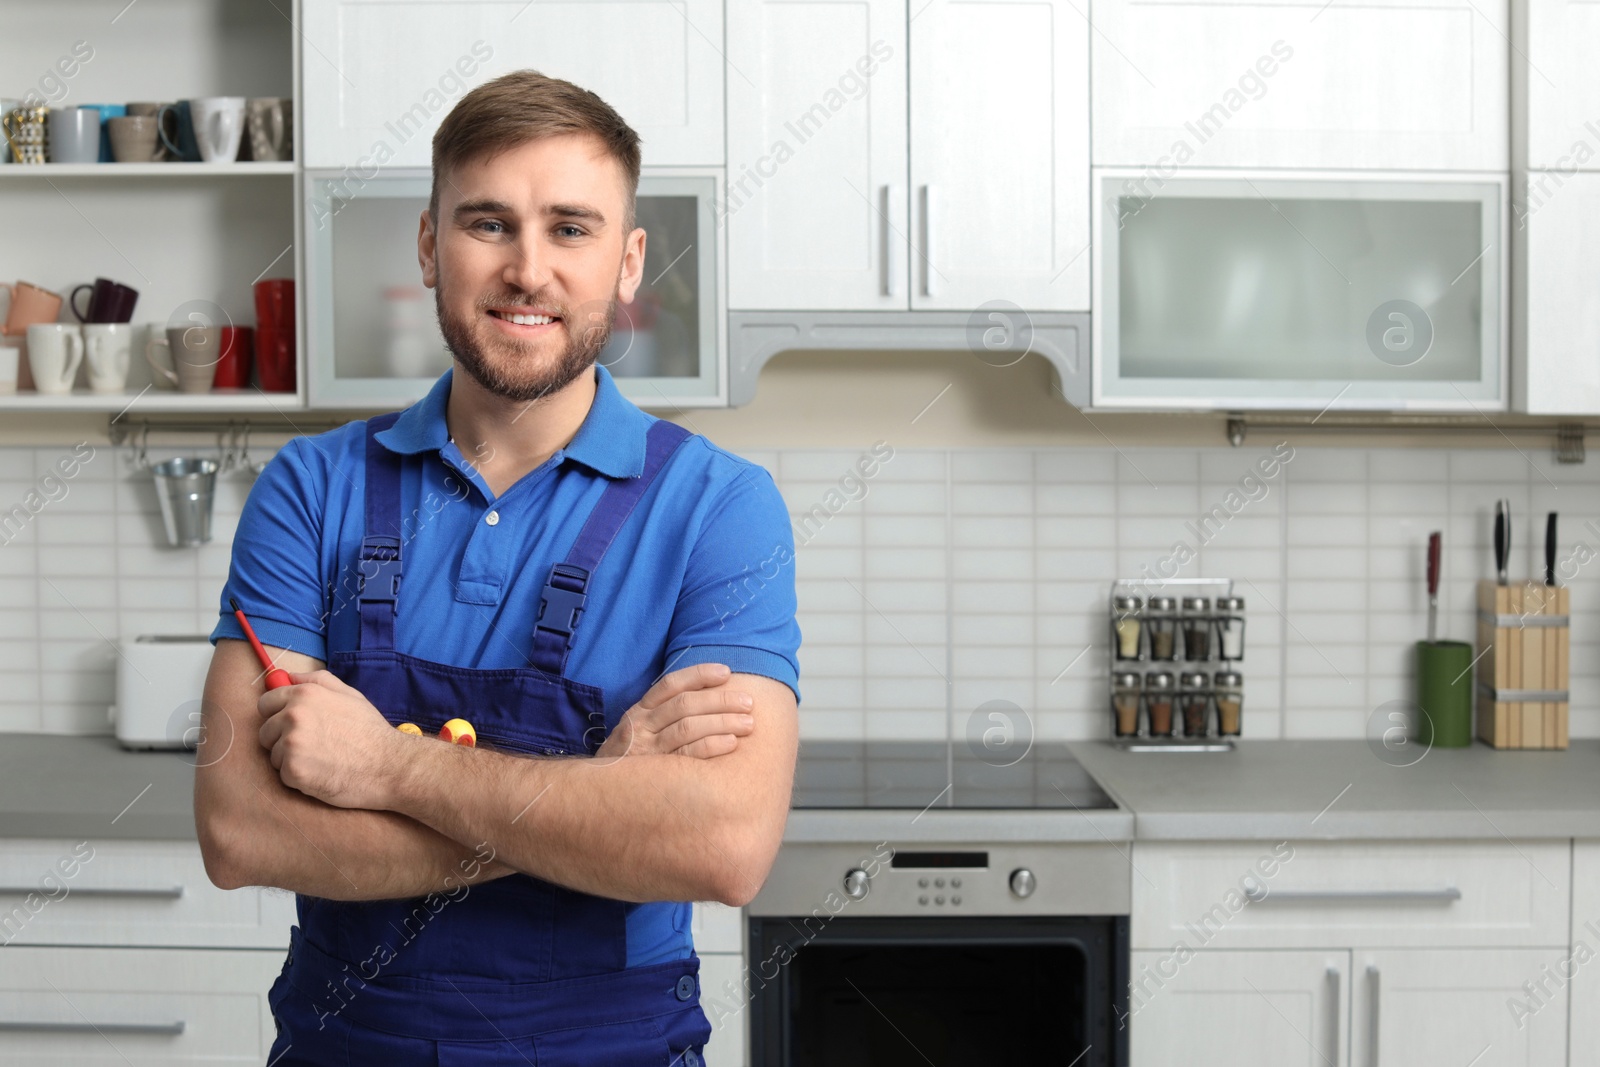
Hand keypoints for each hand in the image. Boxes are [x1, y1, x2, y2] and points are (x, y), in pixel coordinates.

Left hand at [257, 670, 405, 809]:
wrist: (387, 765)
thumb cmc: (369, 731)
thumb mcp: (349, 695)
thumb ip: (317, 681)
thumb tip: (290, 676)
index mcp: (304, 695)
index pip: (265, 703)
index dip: (276, 715)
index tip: (290, 725)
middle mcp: (293, 716)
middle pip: (265, 732)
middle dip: (282, 740)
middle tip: (312, 746)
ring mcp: (291, 744)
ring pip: (273, 755)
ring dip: (291, 760)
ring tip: (320, 760)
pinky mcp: (293, 771)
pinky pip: (283, 775)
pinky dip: (299, 778)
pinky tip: (321, 773)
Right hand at [596, 663, 754, 760]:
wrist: (596, 795)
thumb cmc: (629, 761)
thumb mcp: (638, 732)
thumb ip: (662, 716)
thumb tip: (706, 698)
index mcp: (639, 711)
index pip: (670, 685)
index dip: (699, 675)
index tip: (726, 672)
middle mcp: (640, 726)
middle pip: (685, 705)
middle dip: (721, 700)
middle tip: (748, 702)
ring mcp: (646, 750)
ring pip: (688, 727)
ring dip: (723, 722)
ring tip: (748, 722)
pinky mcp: (654, 774)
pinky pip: (687, 756)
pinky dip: (711, 746)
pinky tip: (731, 743)